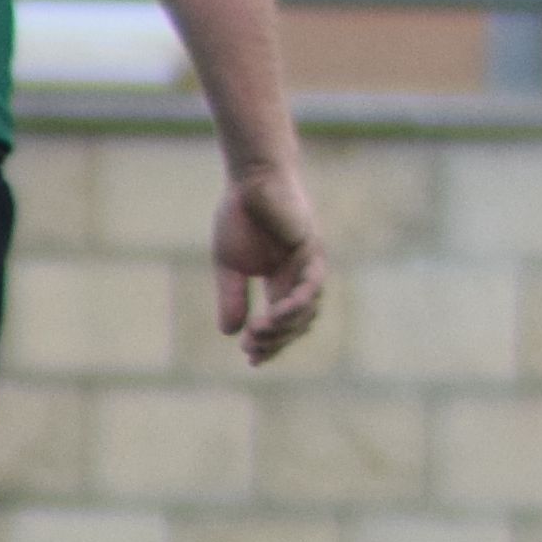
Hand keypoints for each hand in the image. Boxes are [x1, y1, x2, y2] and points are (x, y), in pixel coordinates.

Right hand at [211, 162, 330, 364]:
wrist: (251, 182)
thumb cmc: (241, 217)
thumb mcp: (230, 266)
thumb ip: (233, 297)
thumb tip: (229, 333)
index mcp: (281, 282)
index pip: (281, 322)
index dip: (270, 343)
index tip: (251, 359)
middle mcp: (299, 278)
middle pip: (296, 323)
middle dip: (275, 340)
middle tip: (252, 349)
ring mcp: (309, 265)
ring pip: (307, 310)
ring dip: (283, 326)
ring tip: (258, 334)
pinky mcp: (312, 250)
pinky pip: (312, 285)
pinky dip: (297, 302)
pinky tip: (277, 313)